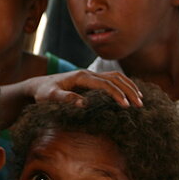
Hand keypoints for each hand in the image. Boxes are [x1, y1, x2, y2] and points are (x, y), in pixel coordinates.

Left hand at [18, 70, 142, 107]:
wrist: (38, 85)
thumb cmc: (43, 93)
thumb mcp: (50, 97)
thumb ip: (64, 99)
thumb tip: (83, 103)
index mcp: (80, 77)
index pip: (104, 84)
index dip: (116, 94)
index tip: (126, 106)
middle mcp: (87, 73)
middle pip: (114, 78)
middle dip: (128, 90)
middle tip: (140, 104)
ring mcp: (90, 75)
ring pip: (115, 76)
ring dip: (129, 86)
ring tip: (140, 99)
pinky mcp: (91, 79)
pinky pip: (111, 79)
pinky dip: (123, 84)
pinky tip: (130, 94)